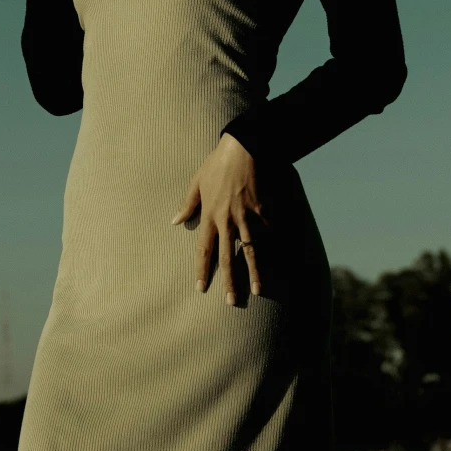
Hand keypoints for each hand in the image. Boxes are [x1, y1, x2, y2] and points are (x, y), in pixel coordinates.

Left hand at [173, 134, 264, 302]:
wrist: (242, 149)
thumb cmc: (216, 164)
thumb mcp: (195, 182)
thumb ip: (187, 205)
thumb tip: (175, 221)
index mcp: (209, 216)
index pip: (204, 250)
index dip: (202, 270)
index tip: (201, 288)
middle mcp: (227, 221)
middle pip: (227, 257)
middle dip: (229, 281)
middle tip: (231, 302)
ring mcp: (246, 217)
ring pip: (250, 251)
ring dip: (254, 273)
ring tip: (258, 291)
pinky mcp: (261, 210)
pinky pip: (266, 230)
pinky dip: (270, 241)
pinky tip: (275, 256)